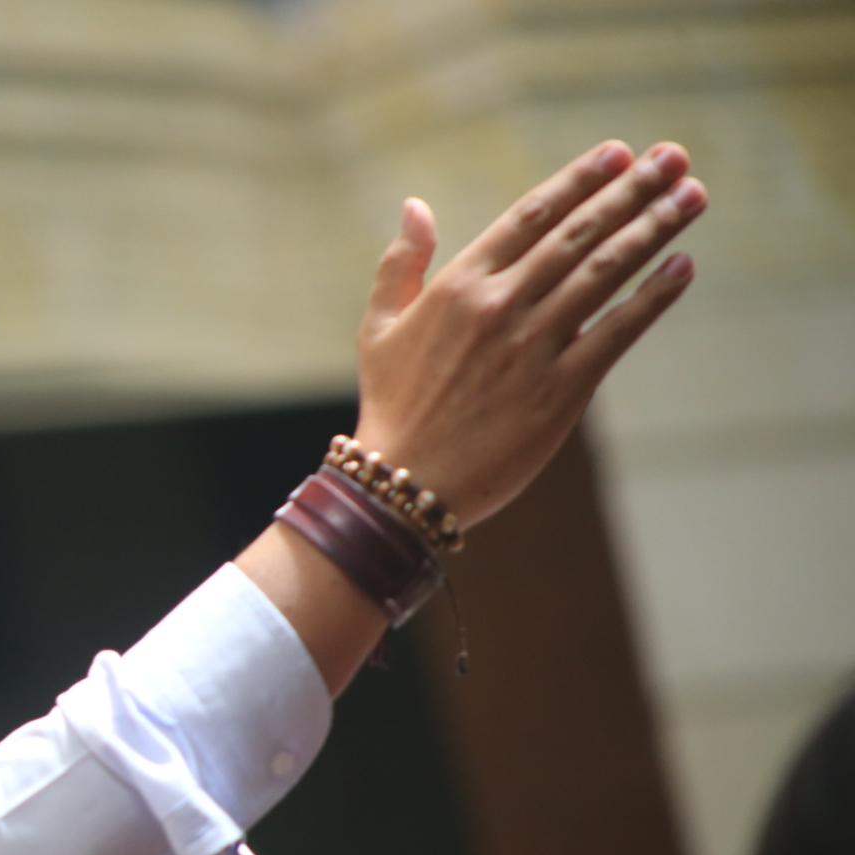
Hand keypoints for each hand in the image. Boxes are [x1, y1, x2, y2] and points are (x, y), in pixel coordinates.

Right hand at [353, 140, 704, 525]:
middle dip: (632, 190)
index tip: (619, 152)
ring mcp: (533, 346)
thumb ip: (400, 263)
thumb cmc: (391, 406)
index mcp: (458, 285)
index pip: (531, 216)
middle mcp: (499, 306)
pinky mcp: (560, 390)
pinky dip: (653, 297)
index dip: (579, 180)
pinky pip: (617, 332)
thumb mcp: (379, 327)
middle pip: (578, 234)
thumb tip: (415, 205)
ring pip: (604, 272)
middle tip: (675, 157)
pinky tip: (682, 268)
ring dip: (654, 229)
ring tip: (694, 195)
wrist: (405, 482)